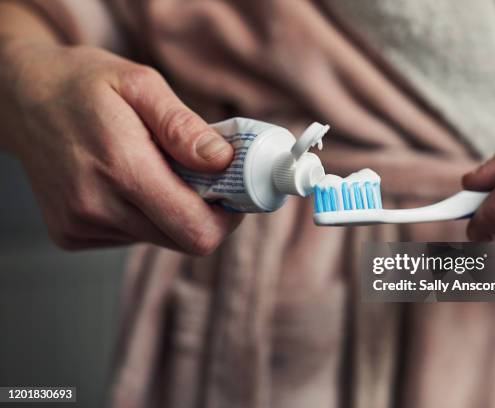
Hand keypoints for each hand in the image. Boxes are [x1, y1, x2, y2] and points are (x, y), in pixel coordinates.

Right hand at [3, 43, 241, 252]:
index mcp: (121, 167)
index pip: (195, 229)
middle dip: (205, 212)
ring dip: (172, 211)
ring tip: (155, 169)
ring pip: (159, 239)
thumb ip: (183, 127)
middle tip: (203, 177)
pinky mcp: (71, 234)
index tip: (234, 192)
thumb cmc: (83, 84)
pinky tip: (126, 183)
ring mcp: (80, 225)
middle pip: (183, 240)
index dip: (227, 219)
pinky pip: (131, 237)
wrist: (22, 98)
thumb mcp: (140, 84)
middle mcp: (97, 206)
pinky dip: (143, 214)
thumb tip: (223, 162)